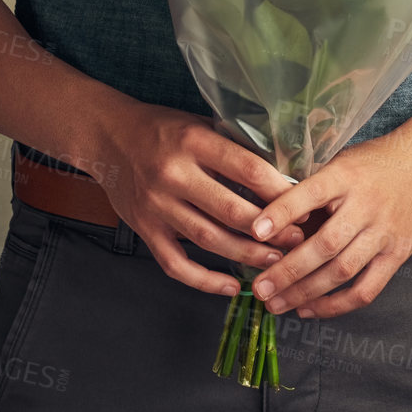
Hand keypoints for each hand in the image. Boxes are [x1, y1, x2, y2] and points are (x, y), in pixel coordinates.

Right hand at [90, 96, 305, 296]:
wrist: (108, 137)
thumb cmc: (163, 130)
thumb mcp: (199, 125)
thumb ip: (233, 148)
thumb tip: (284, 175)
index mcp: (194, 142)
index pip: (248, 170)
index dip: (281, 192)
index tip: (304, 205)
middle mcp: (174, 174)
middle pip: (231, 211)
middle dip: (270, 231)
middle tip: (297, 241)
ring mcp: (156, 205)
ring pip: (209, 240)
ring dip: (246, 256)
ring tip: (275, 263)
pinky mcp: (144, 229)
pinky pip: (176, 264)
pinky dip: (205, 281)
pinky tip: (231, 286)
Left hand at [243, 131, 411, 319]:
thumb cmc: (372, 163)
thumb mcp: (340, 162)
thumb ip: (311, 190)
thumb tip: (270, 221)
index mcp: (345, 176)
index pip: (310, 193)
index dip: (282, 213)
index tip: (255, 231)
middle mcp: (366, 205)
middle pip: (325, 245)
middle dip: (288, 271)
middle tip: (260, 288)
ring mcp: (384, 232)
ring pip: (342, 271)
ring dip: (306, 293)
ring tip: (277, 304)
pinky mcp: (398, 254)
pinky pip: (366, 289)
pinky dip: (336, 305)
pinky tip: (310, 309)